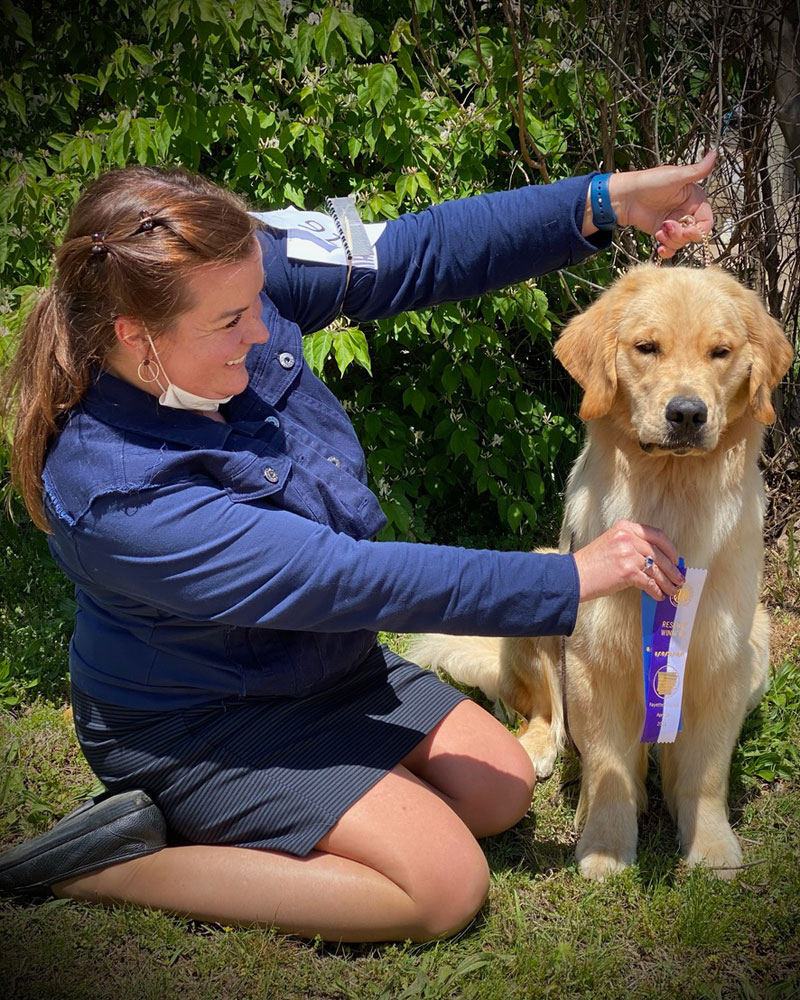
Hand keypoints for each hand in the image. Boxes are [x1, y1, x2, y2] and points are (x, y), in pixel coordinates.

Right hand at [572, 520, 684, 602]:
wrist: (574, 576)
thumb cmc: (591, 563)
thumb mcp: (611, 544)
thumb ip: (632, 546)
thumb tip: (655, 560)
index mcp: (625, 527)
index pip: (655, 534)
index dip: (669, 548)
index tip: (675, 559)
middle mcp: (628, 538)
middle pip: (659, 553)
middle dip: (672, 569)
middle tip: (679, 578)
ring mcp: (628, 554)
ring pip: (656, 569)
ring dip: (667, 582)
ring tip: (673, 590)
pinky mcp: (628, 571)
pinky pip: (649, 582)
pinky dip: (656, 590)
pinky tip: (658, 595)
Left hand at [585, 150, 716, 258]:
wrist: (625, 196)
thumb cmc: (649, 182)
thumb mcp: (675, 176)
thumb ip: (697, 170)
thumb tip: (715, 152)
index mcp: (694, 200)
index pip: (707, 221)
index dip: (700, 230)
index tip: (688, 231)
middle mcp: (686, 212)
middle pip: (694, 234)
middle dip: (682, 236)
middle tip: (667, 229)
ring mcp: (674, 224)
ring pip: (682, 242)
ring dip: (672, 242)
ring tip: (659, 233)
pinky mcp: (662, 232)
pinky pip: (670, 247)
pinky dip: (667, 251)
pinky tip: (659, 248)